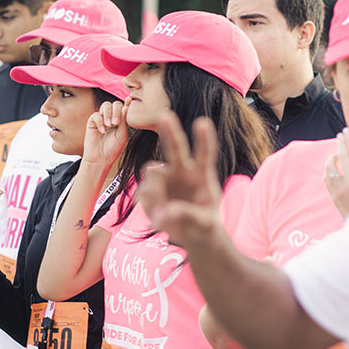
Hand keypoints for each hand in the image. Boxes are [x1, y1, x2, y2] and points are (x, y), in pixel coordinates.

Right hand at [82, 100, 129, 168]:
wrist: (101, 158)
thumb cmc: (113, 148)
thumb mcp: (123, 134)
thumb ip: (124, 121)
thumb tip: (126, 106)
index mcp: (121, 120)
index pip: (124, 107)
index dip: (127, 102)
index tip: (129, 100)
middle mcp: (112, 117)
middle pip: (115, 104)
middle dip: (117, 111)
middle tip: (116, 123)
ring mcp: (102, 118)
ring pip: (106, 106)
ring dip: (108, 113)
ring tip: (110, 125)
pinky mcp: (93, 122)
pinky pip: (96, 115)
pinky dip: (100, 121)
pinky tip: (102, 131)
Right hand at [138, 112, 222, 248]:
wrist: (192, 233)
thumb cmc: (204, 224)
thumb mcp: (205, 224)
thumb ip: (189, 216)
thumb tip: (167, 212)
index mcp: (202, 175)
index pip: (204, 154)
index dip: (204, 139)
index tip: (202, 122)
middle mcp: (183, 171)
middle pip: (176, 148)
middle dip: (170, 131)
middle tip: (164, 115)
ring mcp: (166, 178)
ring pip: (153, 172)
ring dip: (155, 193)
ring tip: (164, 215)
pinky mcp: (152, 189)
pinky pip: (143, 192)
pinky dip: (148, 206)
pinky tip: (158, 218)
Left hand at [323, 128, 348, 217]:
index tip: (347, 132)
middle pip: (343, 156)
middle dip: (342, 143)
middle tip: (341, 135)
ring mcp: (342, 190)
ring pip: (331, 166)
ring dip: (333, 155)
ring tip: (337, 151)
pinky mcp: (335, 197)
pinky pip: (327, 178)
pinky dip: (329, 169)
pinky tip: (333, 166)